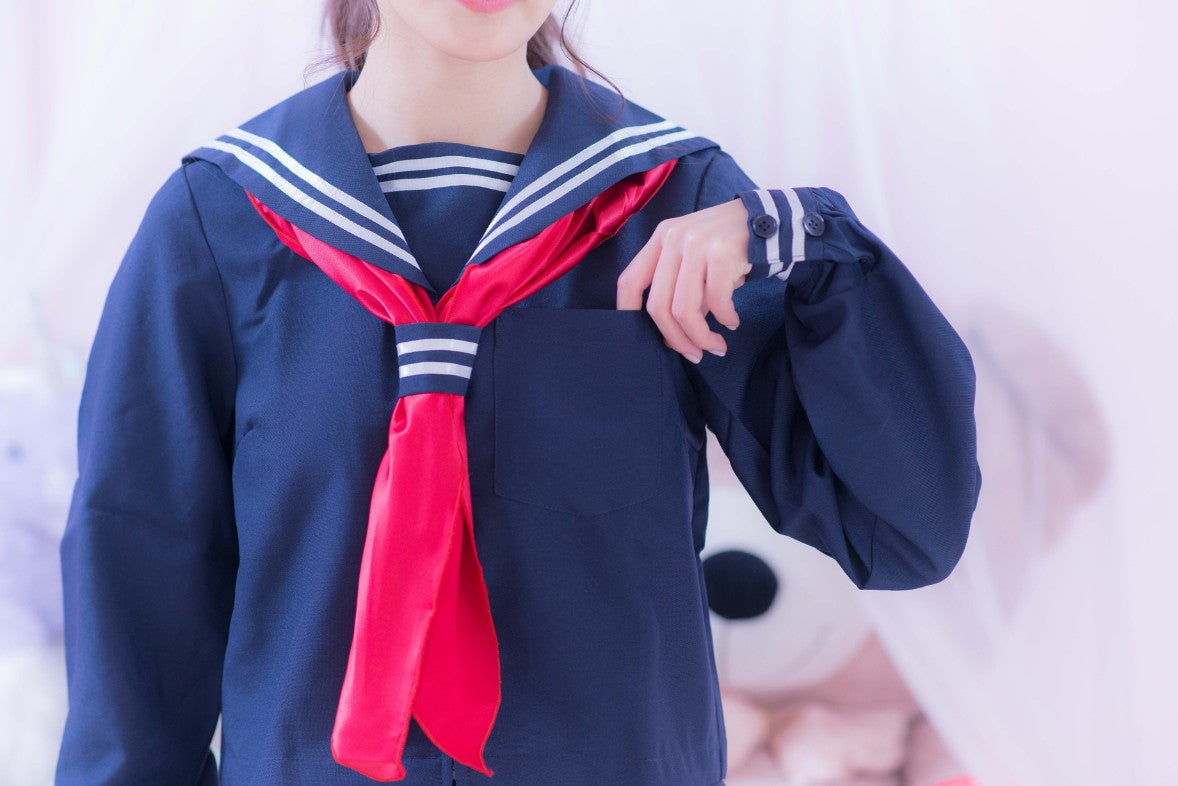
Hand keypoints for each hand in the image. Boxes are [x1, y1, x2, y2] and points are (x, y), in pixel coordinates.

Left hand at [616, 197, 751, 363]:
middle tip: (694, 354)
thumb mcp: (696, 259)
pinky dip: (725, 319)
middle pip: (658, 306)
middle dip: (676, 339)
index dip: (627, 313)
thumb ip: (680, 289)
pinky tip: (732, 322)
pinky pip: (716, 301)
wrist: (772, 220)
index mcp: (661, 238)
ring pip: (684, 309)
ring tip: (716, 346)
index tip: (642, 338)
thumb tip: (671, 335)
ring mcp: (696, 244)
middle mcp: (673, 238)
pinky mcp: (721, 253)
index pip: (629, 281)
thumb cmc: (729, 247)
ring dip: (701, 337)